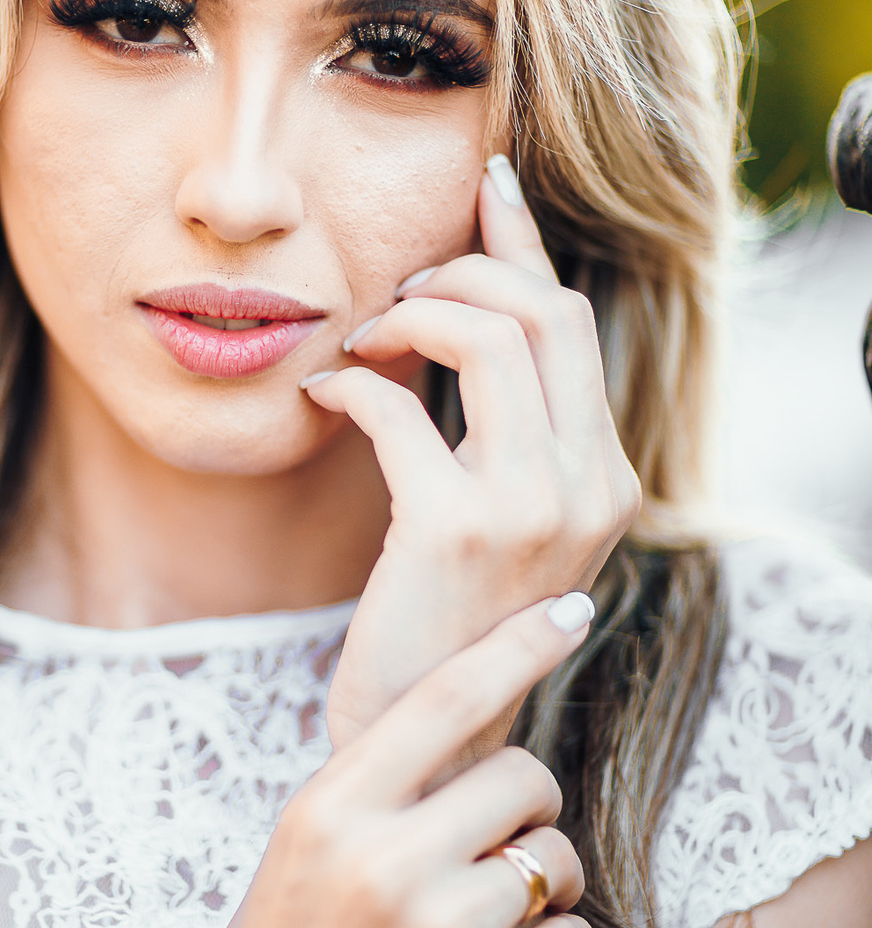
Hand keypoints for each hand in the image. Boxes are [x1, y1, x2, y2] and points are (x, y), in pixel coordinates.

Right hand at [157, 598, 595, 927]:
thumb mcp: (300, 851)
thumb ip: (376, 789)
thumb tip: (468, 716)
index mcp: (330, 808)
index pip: (446, 697)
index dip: (519, 644)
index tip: (571, 610)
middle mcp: (384, 860)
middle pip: (523, 776)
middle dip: (531, 802)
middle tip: (505, 837)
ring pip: (555, 857)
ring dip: (546, 879)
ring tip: (497, 911)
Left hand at [306, 155, 640, 748]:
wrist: (427, 742)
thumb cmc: (446, 626)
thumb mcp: (500, 520)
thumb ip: (503, 429)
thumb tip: (457, 312)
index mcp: (606, 477)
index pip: (573, 321)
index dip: (524, 243)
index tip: (485, 185)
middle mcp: (589, 486)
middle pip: (542, 310)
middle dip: (459, 272)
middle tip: (395, 295)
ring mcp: (532, 508)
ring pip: (486, 336)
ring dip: (408, 316)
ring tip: (361, 338)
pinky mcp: (455, 530)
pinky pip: (398, 408)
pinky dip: (350, 385)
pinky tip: (320, 398)